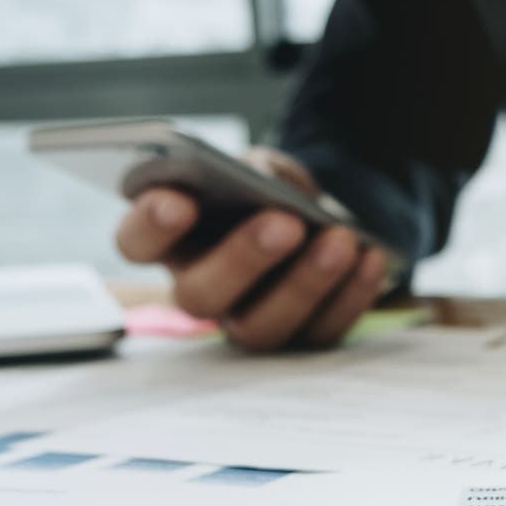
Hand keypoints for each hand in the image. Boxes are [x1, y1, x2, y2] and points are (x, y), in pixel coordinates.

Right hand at [114, 147, 387, 350]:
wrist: (321, 219)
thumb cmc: (271, 190)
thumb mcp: (262, 166)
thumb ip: (256, 170)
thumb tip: (267, 187)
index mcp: (173, 240)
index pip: (136, 242)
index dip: (150, 226)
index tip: (177, 201)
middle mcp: (201, 289)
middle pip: (200, 295)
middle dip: (242, 258)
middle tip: (283, 223)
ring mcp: (247, 321)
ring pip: (262, 326)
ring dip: (305, 283)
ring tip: (339, 240)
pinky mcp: (297, 338)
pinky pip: (320, 332)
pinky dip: (350, 295)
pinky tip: (370, 257)